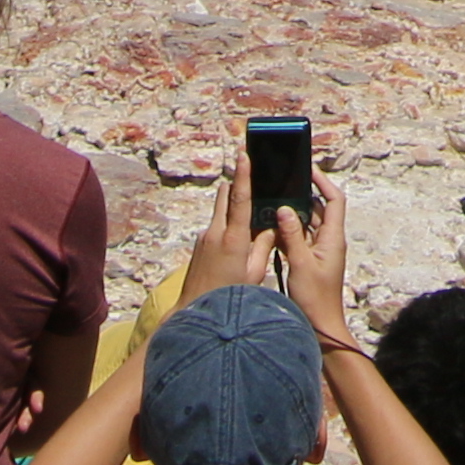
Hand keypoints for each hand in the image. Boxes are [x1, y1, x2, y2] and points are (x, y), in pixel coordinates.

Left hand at [187, 159, 273, 299]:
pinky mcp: (199, 244)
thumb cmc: (229, 296)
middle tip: (253, 185)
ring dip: (233, 209)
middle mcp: (215, 232)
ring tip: (249, 223)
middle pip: (225, 196)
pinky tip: (237, 244)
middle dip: (238, 187)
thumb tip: (271, 228)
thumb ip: (263, 247)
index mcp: (233, 238)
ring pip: (221, 211)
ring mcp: (204, 237)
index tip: (244, 154)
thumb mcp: (254, 274)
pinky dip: (227, 226)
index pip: (239, 198)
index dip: (243, 174)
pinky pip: (216, 226)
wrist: (194, 310)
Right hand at [278, 187, 353, 334]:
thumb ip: (292, 235)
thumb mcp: (301, 264)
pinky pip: (298, 239)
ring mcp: (318, 251)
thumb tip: (284, 207)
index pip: (334, 200)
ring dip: (292, 214)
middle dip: (302, 196)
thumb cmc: (315, 299)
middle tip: (282, 183)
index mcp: (332, 238)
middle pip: (318, 209)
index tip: (308, 170)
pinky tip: (270, 227)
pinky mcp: (309, 261)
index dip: (323, 182)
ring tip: (272, 201)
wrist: (320, 327)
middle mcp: (328, 241)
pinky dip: (287, 232)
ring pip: (306, 224)